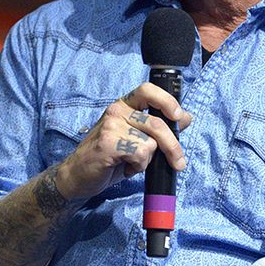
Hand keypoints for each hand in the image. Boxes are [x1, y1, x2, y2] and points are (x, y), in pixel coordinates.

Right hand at [55, 82, 193, 199]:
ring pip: (150, 142)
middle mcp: (117, 110)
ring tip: (132, 163)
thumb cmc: (108, 157)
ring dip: (147, 160)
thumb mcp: (136, 139)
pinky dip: (137, 166)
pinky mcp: (108, 142)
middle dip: (172, 146)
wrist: (78, 176)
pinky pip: (140, 153)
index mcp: (124, 105)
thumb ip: (158, 127)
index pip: (148, 90)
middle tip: (178, 162)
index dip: (167, 101)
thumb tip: (186, 117)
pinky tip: (124, 167)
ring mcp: (111, 125)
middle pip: (157, 123)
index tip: (178, 116)